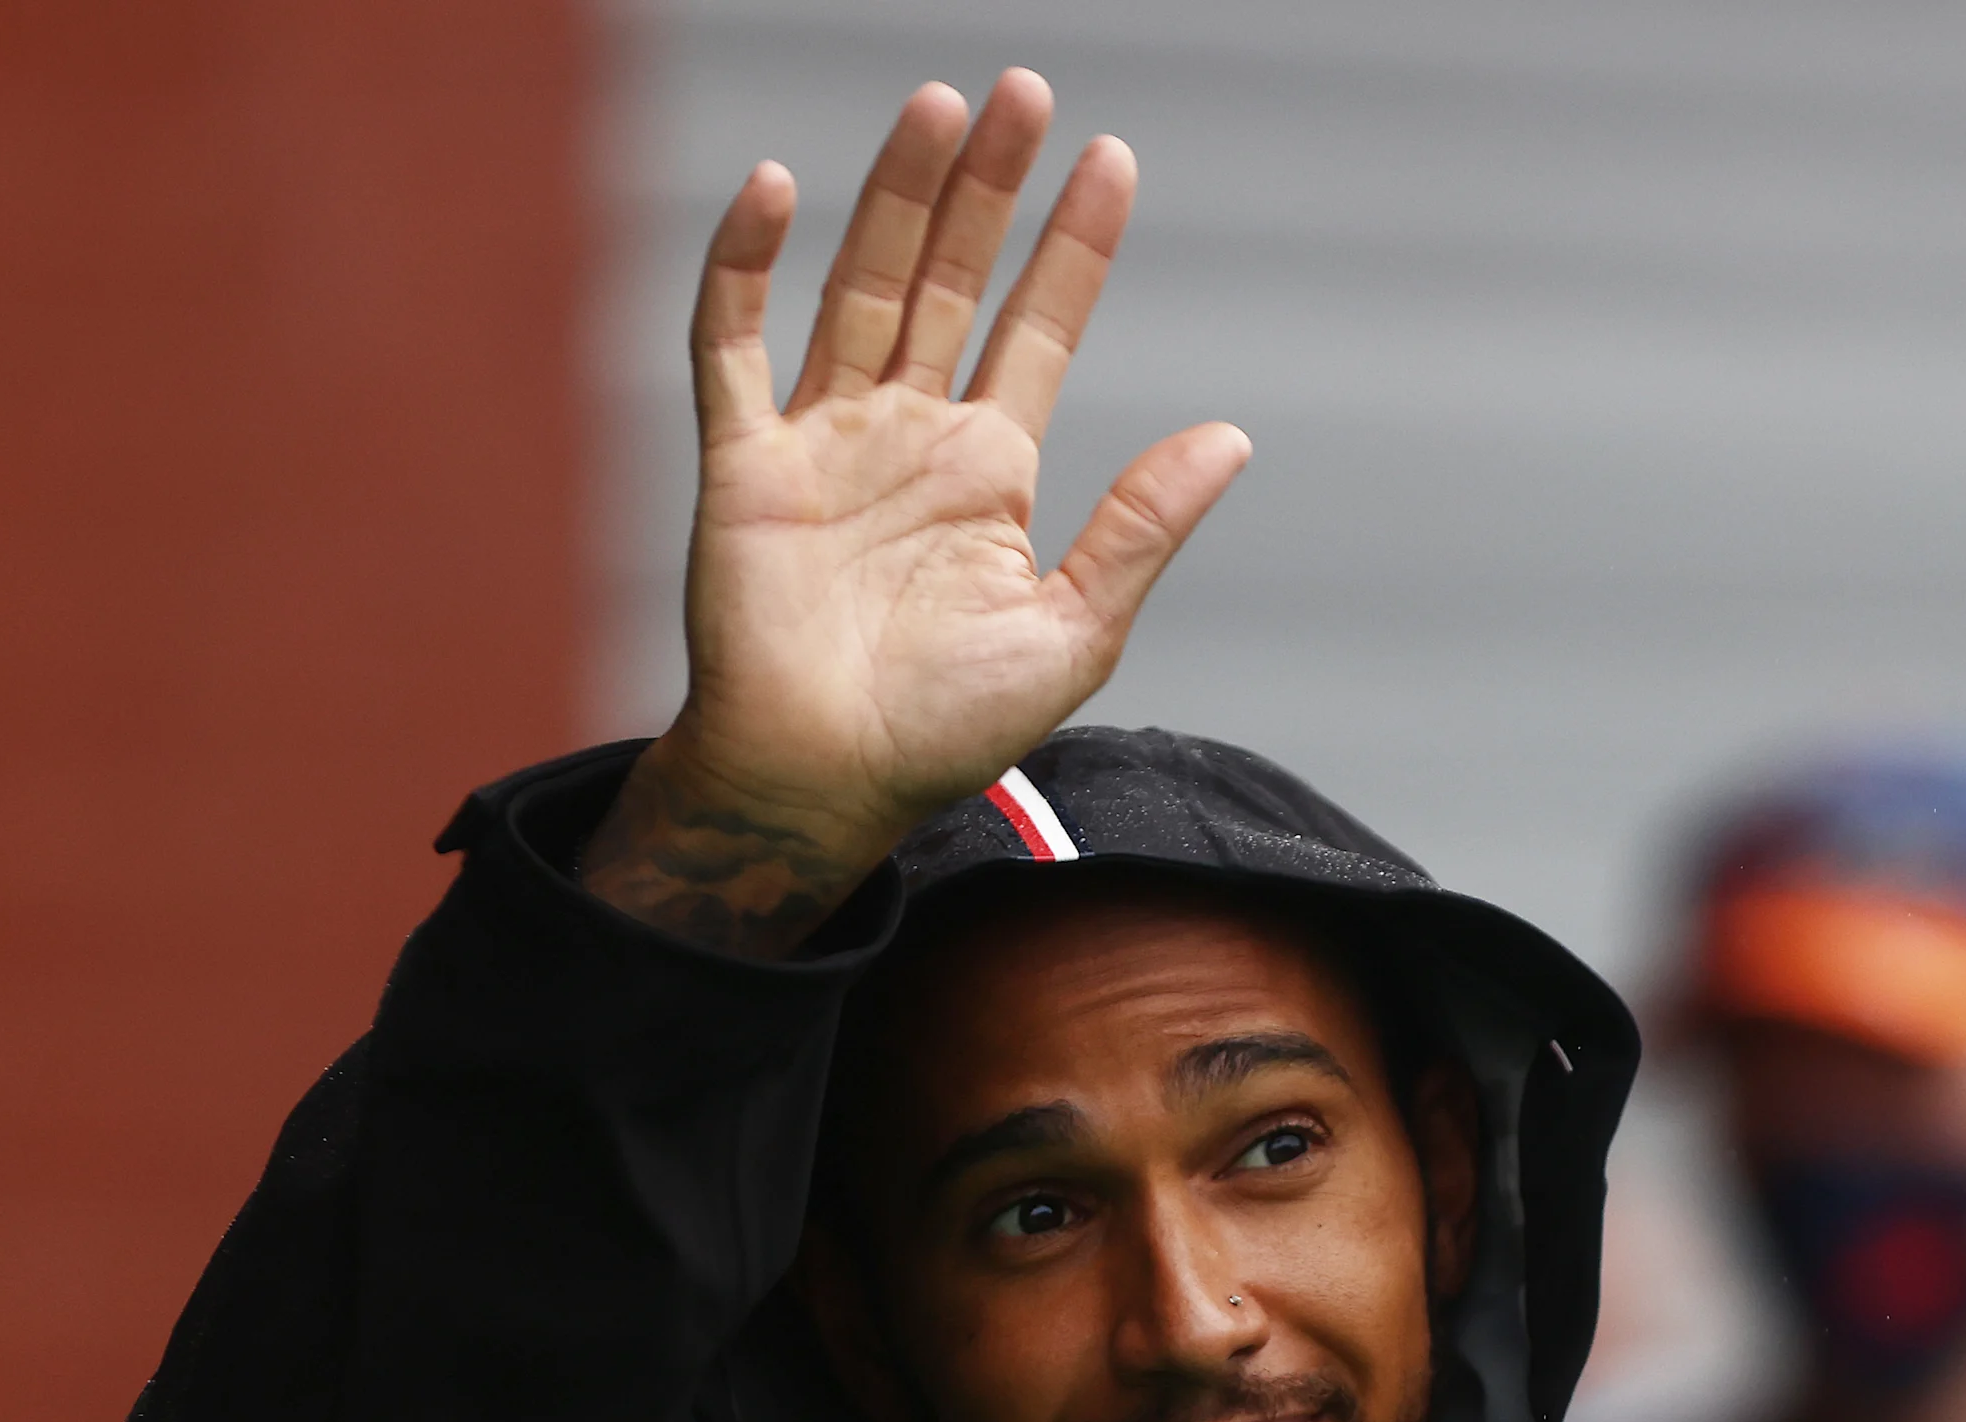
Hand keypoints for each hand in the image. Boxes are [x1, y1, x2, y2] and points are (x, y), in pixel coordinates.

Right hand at [583, 71, 1252, 954]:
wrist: (824, 787)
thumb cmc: (946, 730)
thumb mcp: (1074, 630)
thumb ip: (1140, 527)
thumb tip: (1233, 435)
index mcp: (990, 469)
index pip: (1040, 325)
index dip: (1072, 244)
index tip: (1111, 159)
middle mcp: (908, 433)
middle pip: (952, 277)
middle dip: (985, 186)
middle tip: (1019, 89)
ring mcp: (824, 438)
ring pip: (861, 284)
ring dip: (895, 196)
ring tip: (936, 106)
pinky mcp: (743, 462)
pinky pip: (733, 342)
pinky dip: (745, 265)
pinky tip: (775, 187)